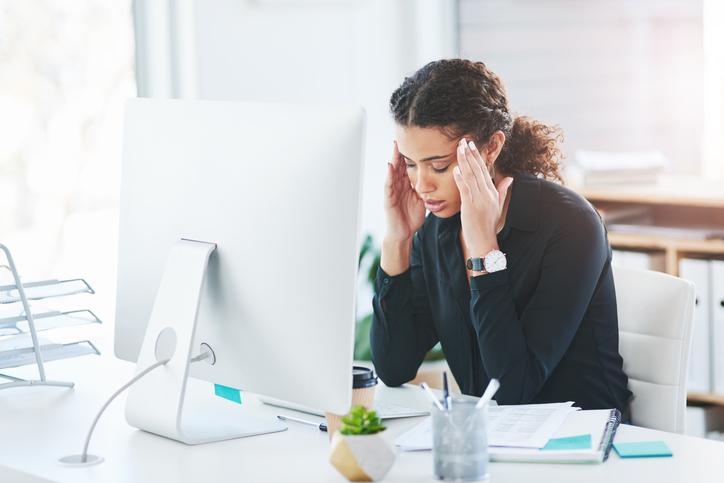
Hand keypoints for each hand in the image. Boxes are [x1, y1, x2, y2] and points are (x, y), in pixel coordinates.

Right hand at [383, 141, 425, 242]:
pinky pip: (388, 185)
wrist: (403, 234)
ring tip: (394, 145)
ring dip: (393, 158)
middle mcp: (398, 185)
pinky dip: (388, 175)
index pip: (409, 166)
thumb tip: (439, 180)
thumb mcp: (422, 200)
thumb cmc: (411, 218)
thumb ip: (426, 189)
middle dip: (401, 151)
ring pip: (392, 171)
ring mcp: (392, 191)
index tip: (417, 141)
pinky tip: (389, 165)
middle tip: (403, 136)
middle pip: (399, 165)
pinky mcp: (388, 199)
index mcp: (407, 185)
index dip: (412, 154)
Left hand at [452, 138, 513, 255]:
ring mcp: (479, 200)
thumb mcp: (497, 206)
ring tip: (459, 149)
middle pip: (478, 170)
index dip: (477, 157)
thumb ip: (502, 190)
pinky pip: (465, 190)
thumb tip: (509, 178)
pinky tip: (456, 170)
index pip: (484, 170)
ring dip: (464, 162)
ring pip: (471, 176)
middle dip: (470, 154)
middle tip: (464, 141)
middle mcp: (487, 194)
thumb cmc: (488, 225)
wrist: (485, 242)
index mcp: (492, 192)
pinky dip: (460, 179)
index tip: (472, 145)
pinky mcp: (471, 207)